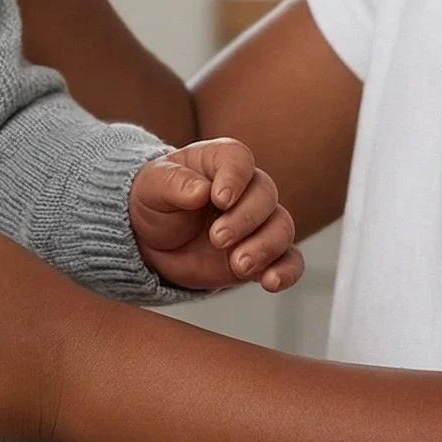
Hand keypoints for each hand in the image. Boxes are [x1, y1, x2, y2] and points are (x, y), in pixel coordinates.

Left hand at [130, 140, 301, 293]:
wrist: (153, 241)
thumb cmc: (154, 202)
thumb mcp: (152, 187)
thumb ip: (173, 183)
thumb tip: (201, 191)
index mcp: (218, 162)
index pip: (239, 159)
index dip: (235, 177)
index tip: (219, 199)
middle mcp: (245, 189)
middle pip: (265, 195)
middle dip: (245, 219)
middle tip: (217, 239)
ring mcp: (258, 222)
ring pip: (282, 227)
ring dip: (265, 246)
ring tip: (238, 265)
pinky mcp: (262, 254)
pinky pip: (289, 260)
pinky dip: (286, 271)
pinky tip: (271, 282)